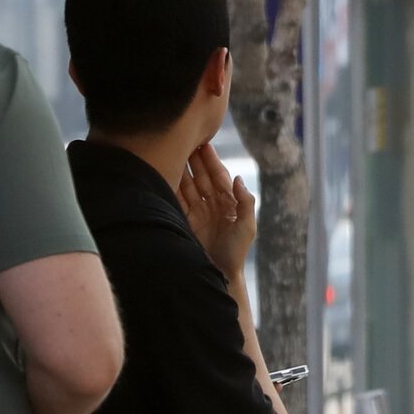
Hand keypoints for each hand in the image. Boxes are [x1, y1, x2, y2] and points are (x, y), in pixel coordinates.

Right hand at [180, 144, 255, 281]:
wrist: (221, 273)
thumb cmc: (237, 251)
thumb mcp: (248, 226)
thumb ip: (246, 202)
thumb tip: (238, 179)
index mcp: (228, 201)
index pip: (218, 176)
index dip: (211, 161)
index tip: (204, 144)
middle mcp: (212, 202)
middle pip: (201, 176)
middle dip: (193, 159)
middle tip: (184, 139)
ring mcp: (197, 210)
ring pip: (188, 184)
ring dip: (181, 168)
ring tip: (171, 151)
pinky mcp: (185, 219)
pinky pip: (177, 198)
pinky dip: (171, 186)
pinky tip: (165, 173)